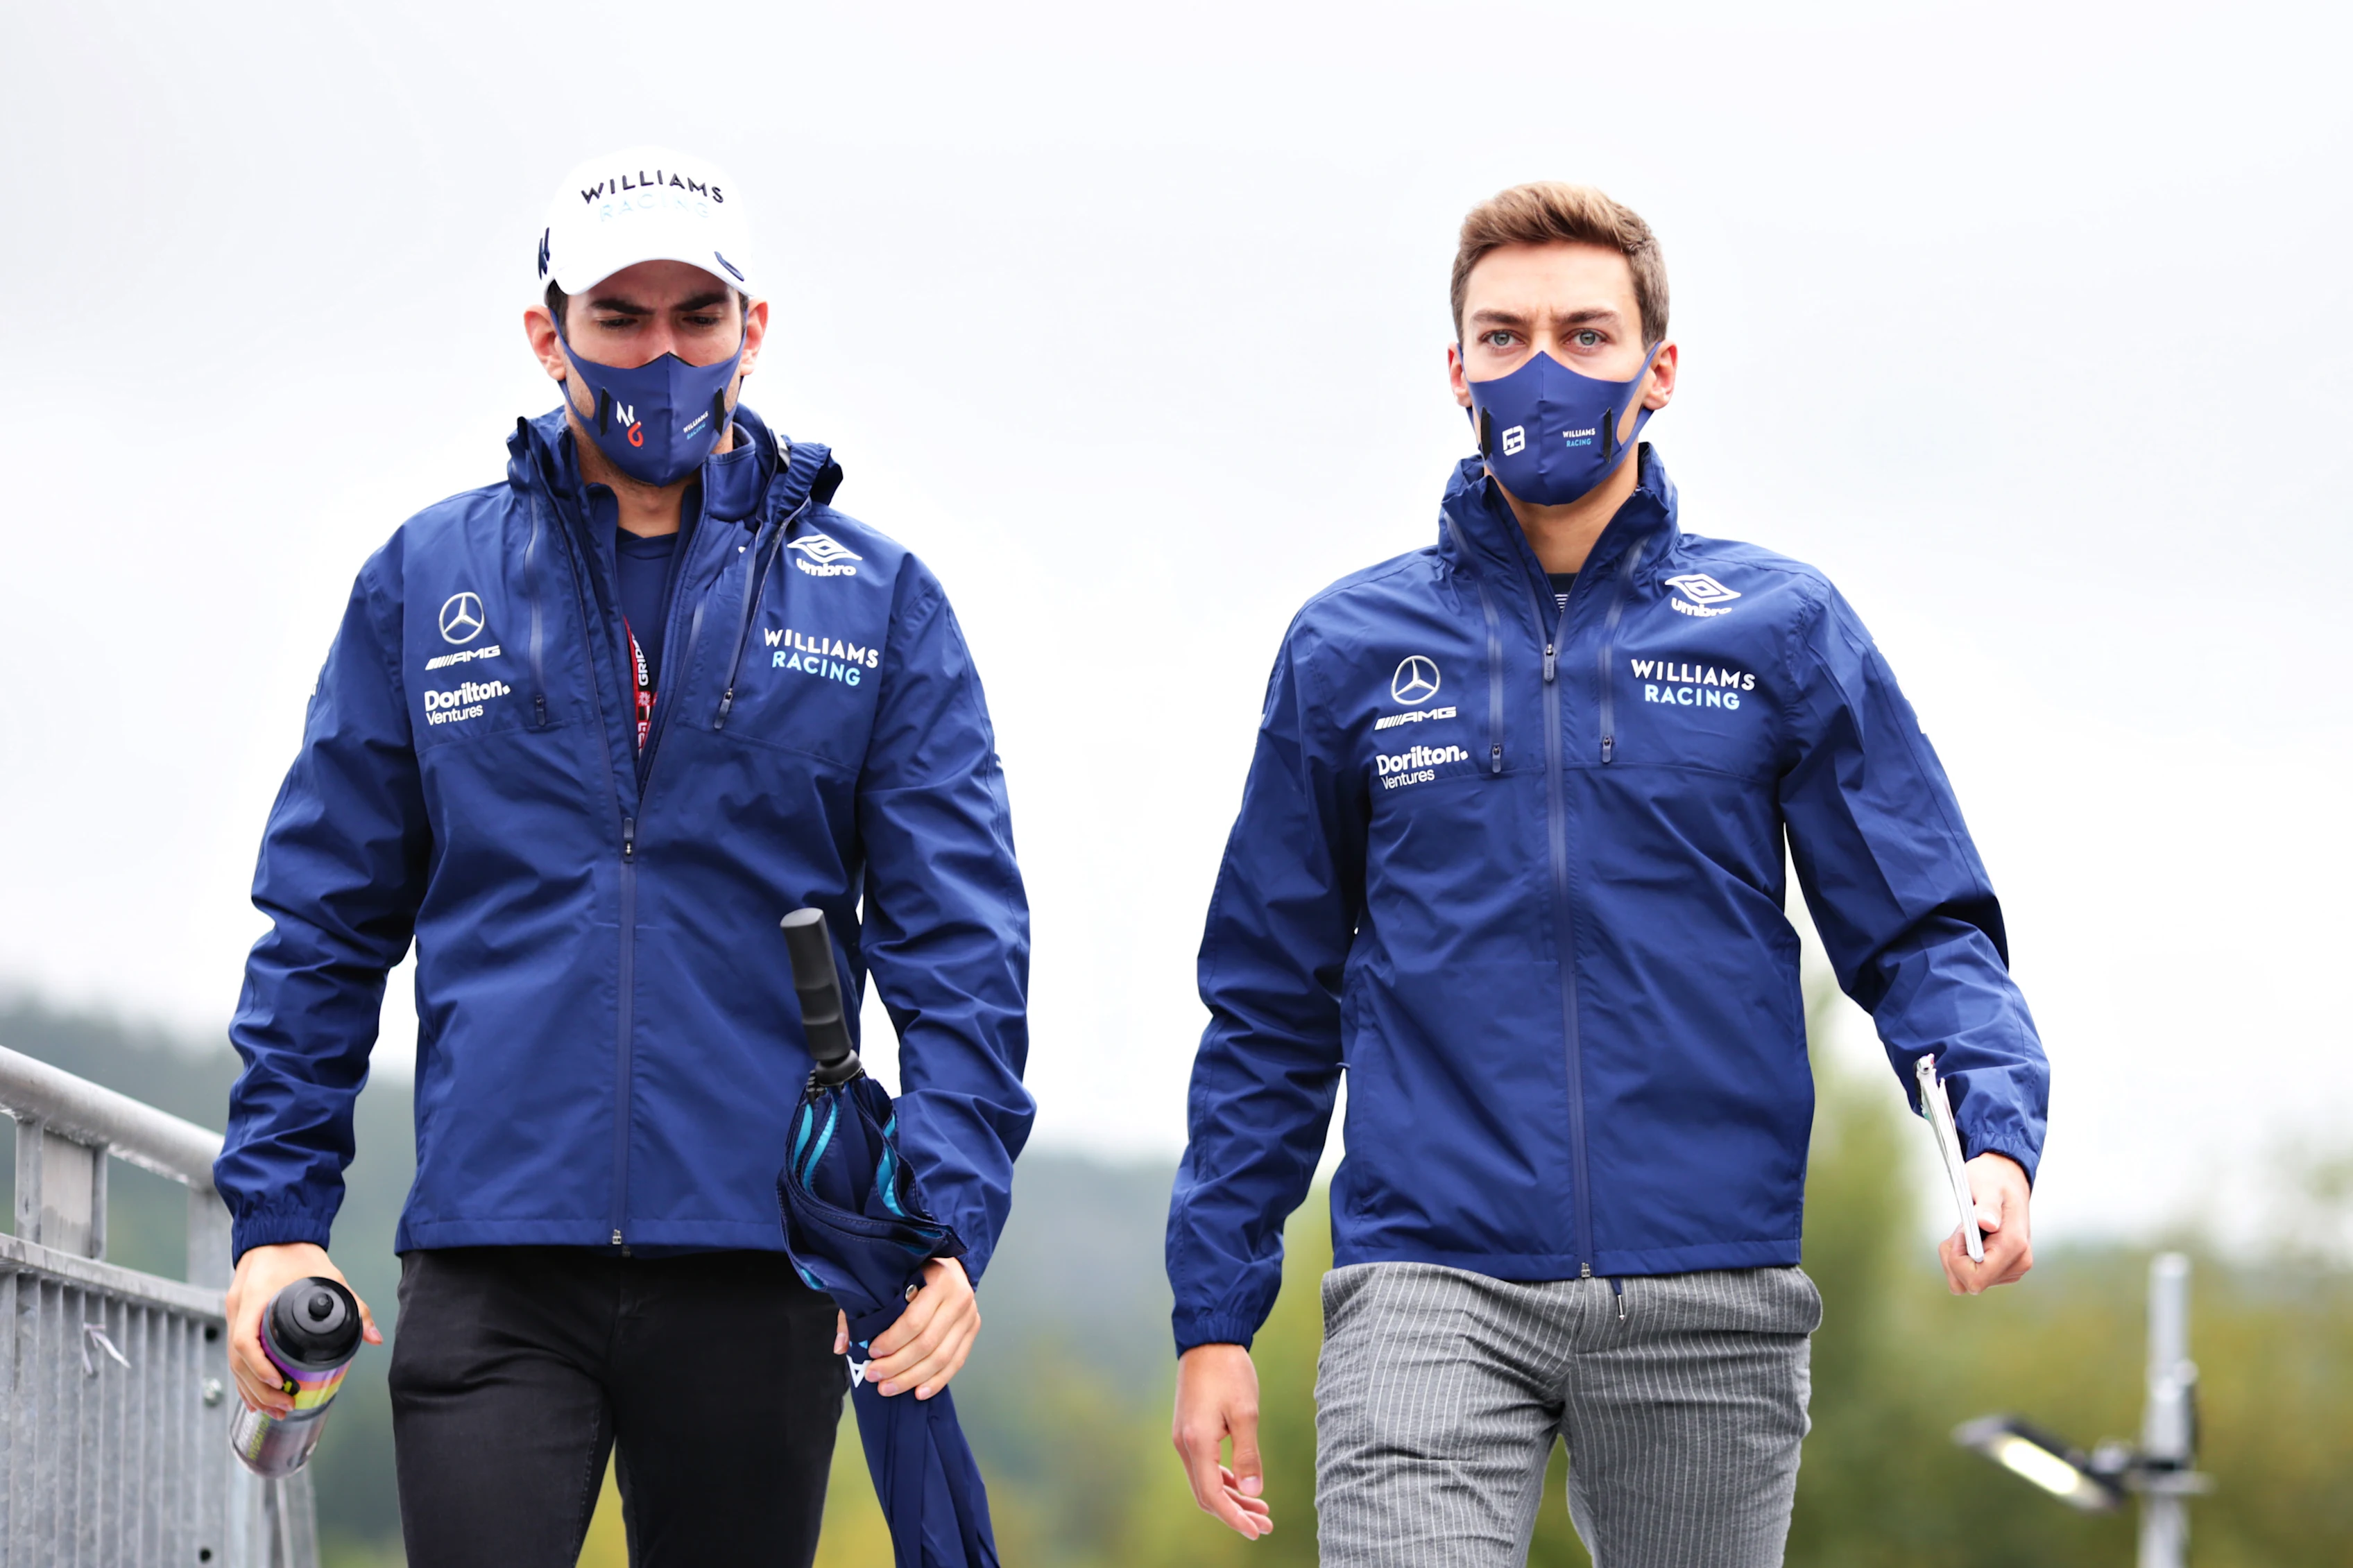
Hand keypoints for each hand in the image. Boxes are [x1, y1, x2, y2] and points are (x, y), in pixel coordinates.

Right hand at [223, 1242, 381, 1414]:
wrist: (277, 1234)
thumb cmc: (299, 1254)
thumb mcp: (330, 1277)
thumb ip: (353, 1305)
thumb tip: (374, 1337)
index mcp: (255, 1298)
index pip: (246, 1340)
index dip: (259, 1366)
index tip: (279, 1381)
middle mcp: (238, 1310)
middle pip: (237, 1360)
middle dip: (259, 1388)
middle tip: (284, 1405)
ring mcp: (233, 1316)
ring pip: (233, 1363)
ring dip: (251, 1390)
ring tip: (274, 1410)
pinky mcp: (236, 1320)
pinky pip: (234, 1356)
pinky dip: (245, 1379)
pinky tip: (254, 1399)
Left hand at [865, 1257, 979, 1399]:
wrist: (949, 1264)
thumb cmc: (912, 1272)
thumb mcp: (885, 1281)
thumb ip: (861, 1310)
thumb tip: (843, 1346)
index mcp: (939, 1280)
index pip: (914, 1320)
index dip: (892, 1341)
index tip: (872, 1352)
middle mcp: (959, 1298)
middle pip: (927, 1343)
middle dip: (897, 1365)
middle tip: (874, 1376)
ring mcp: (969, 1316)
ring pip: (942, 1358)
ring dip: (913, 1378)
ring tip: (888, 1388)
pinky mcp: (972, 1329)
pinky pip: (956, 1363)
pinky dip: (936, 1381)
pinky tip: (918, 1392)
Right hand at [1172, 1343, 1274, 1538]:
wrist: (1208, 1339)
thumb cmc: (1229, 1372)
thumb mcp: (1246, 1413)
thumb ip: (1248, 1455)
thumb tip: (1254, 1492)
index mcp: (1197, 1443)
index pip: (1212, 1495)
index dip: (1234, 1518)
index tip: (1256, 1531)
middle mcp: (1184, 1445)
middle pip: (1206, 1494)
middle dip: (1235, 1513)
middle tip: (1266, 1524)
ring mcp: (1184, 1438)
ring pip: (1204, 1482)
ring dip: (1231, 1498)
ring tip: (1261, 1509)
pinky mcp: (1189, 1431)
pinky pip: (1203, 1467)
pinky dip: (1223, 1481)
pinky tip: (1243, 1484)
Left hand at [1942, 1152, 2033, 1294]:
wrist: (2007, 1180)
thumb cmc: (1993, 1180)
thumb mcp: (1985, 1186)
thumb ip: (1986, 1206)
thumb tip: (1988, 1223)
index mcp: (2014, 1246)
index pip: (1975, 1280)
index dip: (1958, 1259)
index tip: (1962, 1232)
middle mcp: (2018, 1263)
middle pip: (1967, 1283)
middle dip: (1954, 1258)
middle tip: (1961, 1229)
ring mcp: (2012, 1269)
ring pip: (1965, 1282)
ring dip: (1956, 1258)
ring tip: (1967, 1232)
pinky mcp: (2004, 1270)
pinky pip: (1971, 1277)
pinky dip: (1963, 1258)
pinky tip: (1972, 1238)